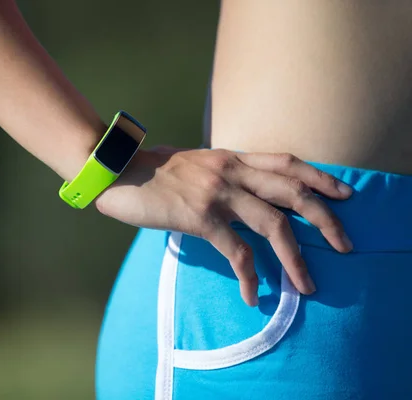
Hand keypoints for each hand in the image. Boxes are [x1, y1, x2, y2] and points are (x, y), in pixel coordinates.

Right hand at [95, 147, 352, 305]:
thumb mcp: (193, 163)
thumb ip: (219, 171)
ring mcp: (217, 193)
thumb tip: (234, 187)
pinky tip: (252, 295)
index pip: (286, 162)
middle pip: (293, 192)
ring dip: (296, 258)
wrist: (117, 171)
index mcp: (231, 157)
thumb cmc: (151, 170)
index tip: (343, 193)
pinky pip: (236, 250)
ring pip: (273, 224)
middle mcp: (231, 171)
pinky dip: (249, 276)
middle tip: (345, 245)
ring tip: (308, 285)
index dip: (319, 176)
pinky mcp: (200, 217)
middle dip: (325, 219)